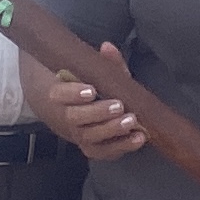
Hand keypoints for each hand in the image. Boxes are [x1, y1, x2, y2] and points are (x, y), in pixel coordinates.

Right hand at [24, 45, 148, 161]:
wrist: (72, 112)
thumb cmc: (87, 87)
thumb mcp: (94, 72)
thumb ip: (104, 61)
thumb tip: (108, 47)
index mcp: (60, 94)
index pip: (60, 95)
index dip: (73, 94)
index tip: (91, 91)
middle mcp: (67, 117)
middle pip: (76, 118)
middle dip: (98, 113)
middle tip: (118, 106)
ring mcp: (79, 135)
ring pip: (90, 137)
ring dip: (112, 130)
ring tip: (132, 121)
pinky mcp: (92, 149)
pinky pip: (104, 152)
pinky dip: (122, 147)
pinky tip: (139, 138)